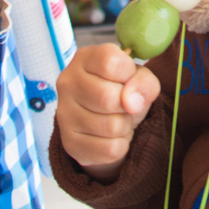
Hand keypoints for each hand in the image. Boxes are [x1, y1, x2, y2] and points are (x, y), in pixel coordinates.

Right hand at [56, 44, 160, 181]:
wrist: (107, 121)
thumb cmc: (122, 89)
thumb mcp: (139, 77)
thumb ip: (144, 82)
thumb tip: (132, 102)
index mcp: (84, 58)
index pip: (109, 61)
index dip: (128, 73)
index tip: (127, 78)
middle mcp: (68, 83)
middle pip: (108, 98)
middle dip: (127, 105)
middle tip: (124, 104)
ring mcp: (64, 114)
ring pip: (111, 127)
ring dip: (125, 126)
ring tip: (118, 118)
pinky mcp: (69, 144)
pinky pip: (109, 150)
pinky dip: (120, 145)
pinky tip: (111, 136)